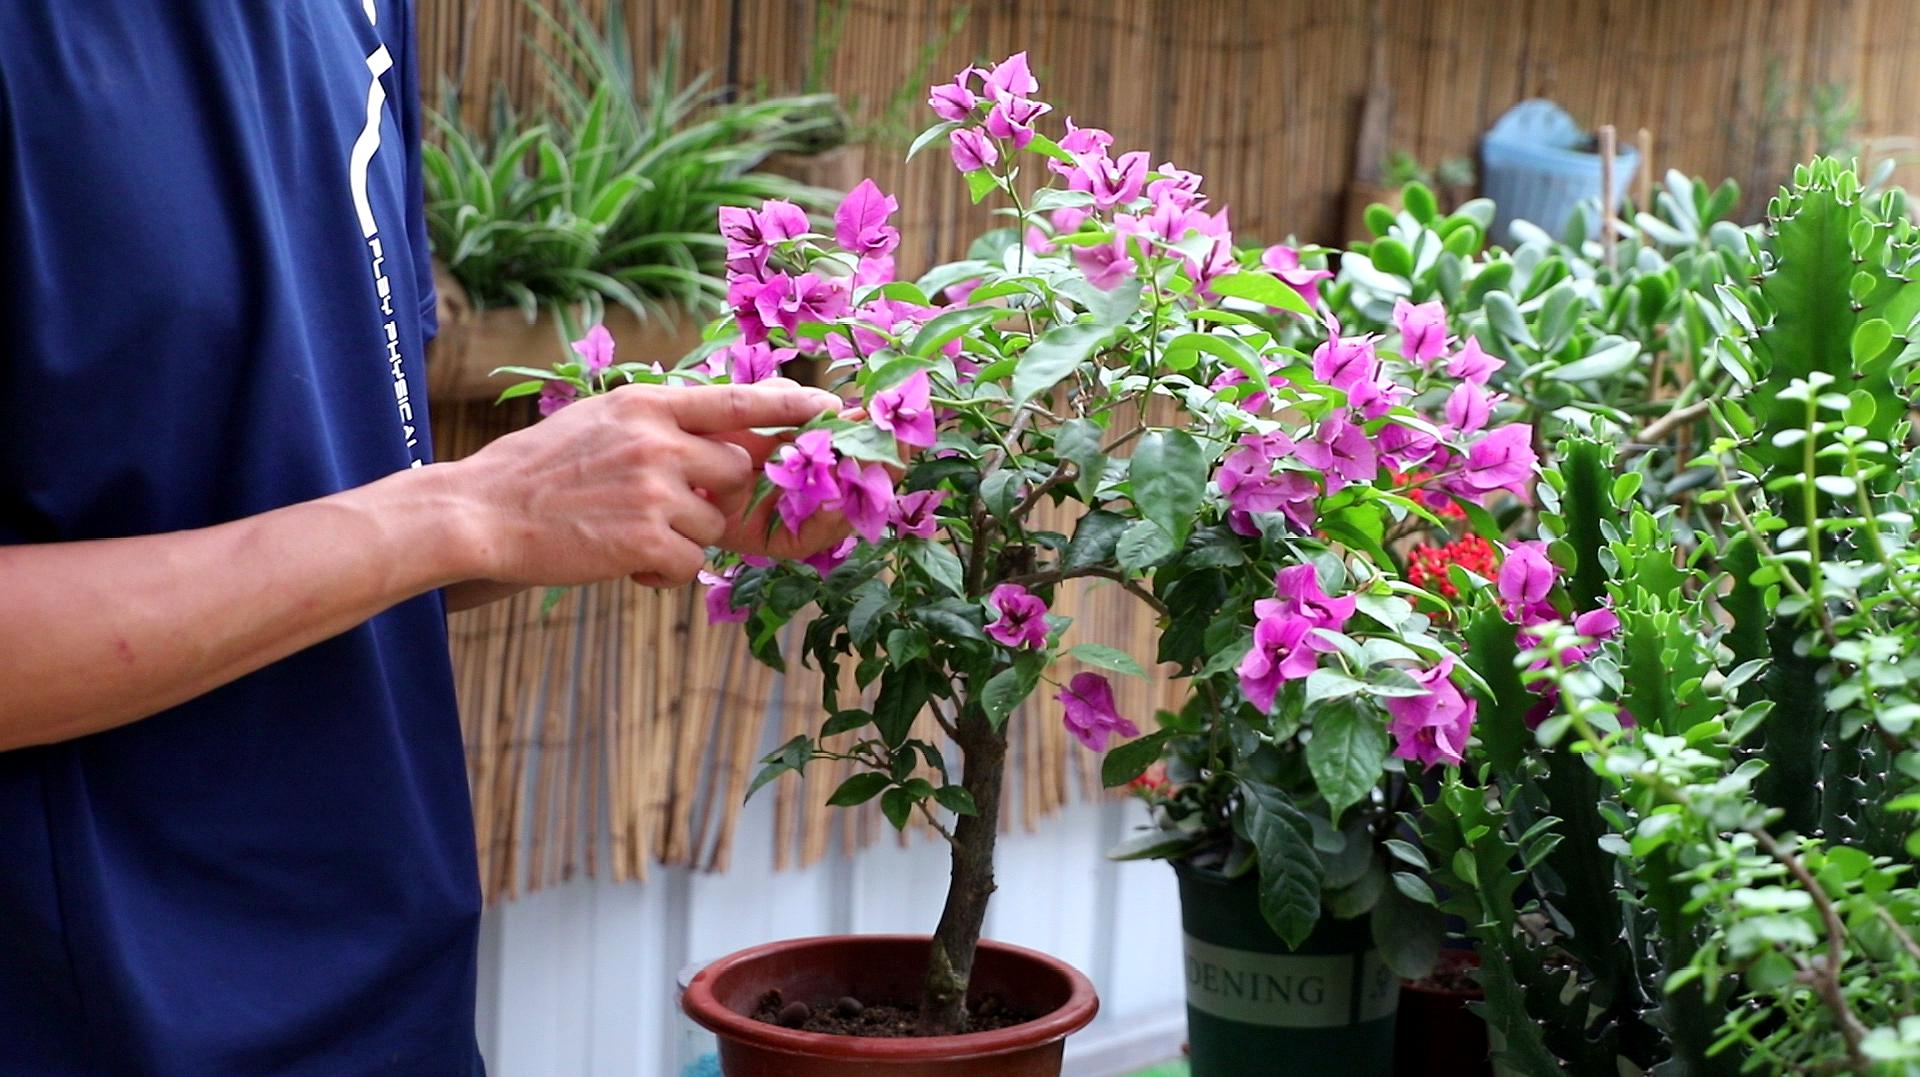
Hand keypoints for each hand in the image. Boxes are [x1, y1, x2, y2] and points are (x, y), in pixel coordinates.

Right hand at [450, 382, 841, 587]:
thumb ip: (656, 424)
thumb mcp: (599, 421)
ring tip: (624, 534)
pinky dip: (660, 572)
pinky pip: (688, 563)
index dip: (790, 405)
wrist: (480, 512)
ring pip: (713, 524)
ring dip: (680, 539)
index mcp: (646, 404)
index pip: (736, 400)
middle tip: (667, 509)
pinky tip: (620, 561)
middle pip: (737, 472)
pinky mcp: (646, 538)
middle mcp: (657, 440)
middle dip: (717, 497)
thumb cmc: (536, 472)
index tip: (832, 407)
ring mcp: (654, 489)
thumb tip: (716, 436)